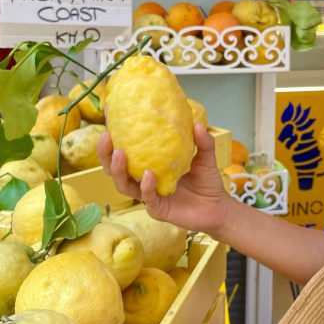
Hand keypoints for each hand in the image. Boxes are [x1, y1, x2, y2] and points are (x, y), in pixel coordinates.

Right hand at [97, 122, 232, 236]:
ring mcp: (148, 196)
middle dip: (105, 154)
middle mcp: (143, 180)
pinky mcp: (157, 209)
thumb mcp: (205, 157)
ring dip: (118, 170)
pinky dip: (145, 186)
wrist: (218, 208)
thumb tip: (198, 124)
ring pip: (124, 185)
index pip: (126, 149)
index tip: (108, 114)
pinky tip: (147, 174)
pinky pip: (147, 198)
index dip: (114, 135)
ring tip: (119, 153)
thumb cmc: (207, 182)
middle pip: (114, 169)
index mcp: (148, 164)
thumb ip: (202, 141)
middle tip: (106, 136)